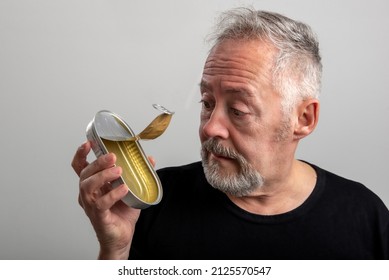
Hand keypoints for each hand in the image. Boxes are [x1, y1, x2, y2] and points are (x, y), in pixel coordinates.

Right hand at [71, 141, 140, 258]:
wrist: (122, 237)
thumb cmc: (122, 213)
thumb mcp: (132, 189)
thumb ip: (138, 173)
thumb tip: (150, 158)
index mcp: (93, 185)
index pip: (80, 167)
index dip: (81, 154)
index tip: (88, 143)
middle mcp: (88, 194)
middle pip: (85, 174)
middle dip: (98, 162)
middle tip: (113, 157)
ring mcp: (91, 205)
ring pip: (88, 187)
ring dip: (103, 176)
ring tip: (119, 171)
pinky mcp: (98, 216)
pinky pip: (101, 203)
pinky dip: (112, 194)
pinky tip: (123, 189)